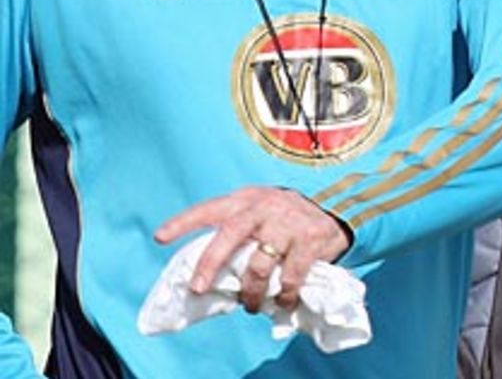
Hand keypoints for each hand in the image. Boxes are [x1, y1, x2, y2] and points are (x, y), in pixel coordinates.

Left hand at [155, 186, 351, 312]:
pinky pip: (291, 276)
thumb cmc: (287, 217)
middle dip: (210, 263)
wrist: (338, 206)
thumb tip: (210, 273)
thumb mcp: (261, 212)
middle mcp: (265, 207)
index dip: (184, 222)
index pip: (210, 209)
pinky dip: (284, 295)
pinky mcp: (310, 238)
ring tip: (250, 305)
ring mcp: (288, 223)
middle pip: (230, 234)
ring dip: (251, 292)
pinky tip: (283, 302)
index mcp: (247, 199)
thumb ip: (239, 231)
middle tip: (198, 288)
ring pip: (259, 264)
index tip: (160, 237)